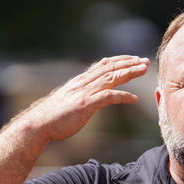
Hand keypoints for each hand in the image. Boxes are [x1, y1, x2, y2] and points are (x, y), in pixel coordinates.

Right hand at [23, 55, 149, 141]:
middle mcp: (83, 83)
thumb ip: (81, 93)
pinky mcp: (85, 105)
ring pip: (111, 78)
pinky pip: (108, 97)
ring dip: (129, 73)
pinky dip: (122, 96)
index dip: (120, 60)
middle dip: (129, 63)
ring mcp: (84, 93)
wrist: (38, 124)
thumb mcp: (70, 99)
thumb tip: (91, 94)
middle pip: (110, 68)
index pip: (103, 65)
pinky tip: (134, 98)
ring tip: (144, 70)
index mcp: (80, 81)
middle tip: (145, 61)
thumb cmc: (53, 116)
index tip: (134, 59)